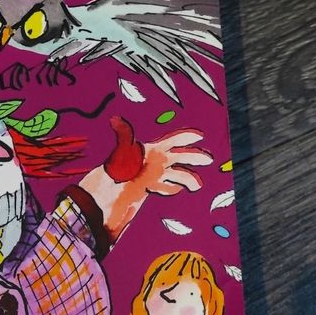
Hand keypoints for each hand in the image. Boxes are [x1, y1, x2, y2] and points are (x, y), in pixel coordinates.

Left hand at [79, 126, 211, 241]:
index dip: (186, 137)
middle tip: (209, 159)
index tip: (200, 135)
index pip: (172, 141)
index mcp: (151, 150)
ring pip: (176, 174)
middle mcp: (154, 162)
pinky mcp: (148, 187)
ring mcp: (152, 175)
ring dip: (187, 178)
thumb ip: (123, 135)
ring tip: (197, 185)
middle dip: (194, 157)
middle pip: (179, 157)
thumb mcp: (121, 152)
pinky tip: (176, 189)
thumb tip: (114, 119)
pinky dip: (171, 187)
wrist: (106, 196)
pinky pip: (165, 186)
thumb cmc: (116, 171)